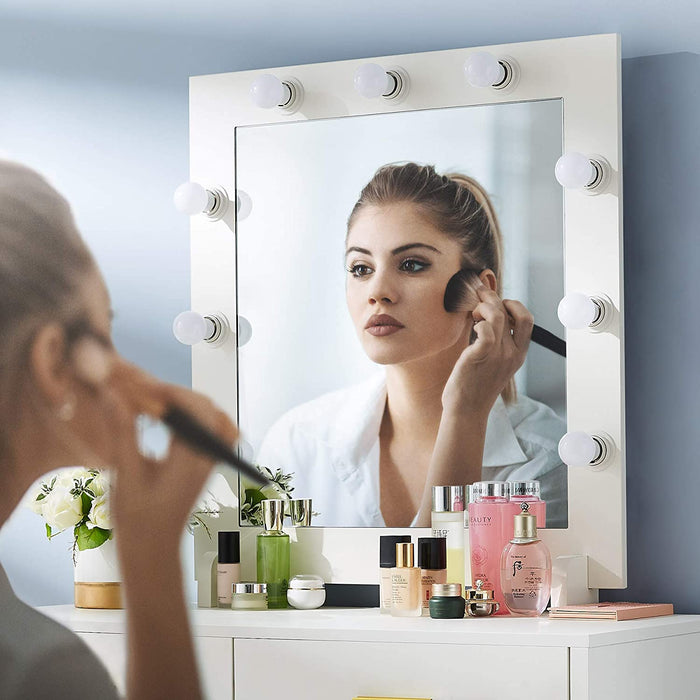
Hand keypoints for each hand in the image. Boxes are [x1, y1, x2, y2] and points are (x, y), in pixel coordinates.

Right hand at [98, 359, 237, 564]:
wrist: (154, 549)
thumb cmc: (137, 519)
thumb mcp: (125, 474)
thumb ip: (123, 432)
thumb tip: (115, 395)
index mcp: (191, 461)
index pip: (195, 410)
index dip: (172, 392)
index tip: (145, 386)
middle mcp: (207, 458)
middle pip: (207, 409)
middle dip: (177, 394)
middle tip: (146, 390)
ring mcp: (210, 461)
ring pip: (213, 417)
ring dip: (188, 403)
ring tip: (157, 400)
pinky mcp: (206, 464)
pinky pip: (211, 430)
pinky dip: (195, 416)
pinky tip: (172, 416)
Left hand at [441, 283, 533, 415]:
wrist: (467, 411)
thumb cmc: (475, 386)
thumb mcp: (495, 364)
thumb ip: (497, 345)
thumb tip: (488, 319)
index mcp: (518, 354)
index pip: (527, 319)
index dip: (513, 305)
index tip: (496, 305)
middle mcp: (512, 353)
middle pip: (511, 312)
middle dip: (495, 297)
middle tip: (480, 295)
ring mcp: (498, 355)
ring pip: (497, 315)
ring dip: (484, 306)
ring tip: (473, 313)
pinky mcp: (480, 356)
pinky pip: (486, 330)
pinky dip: (479, 322)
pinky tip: (472, 328)